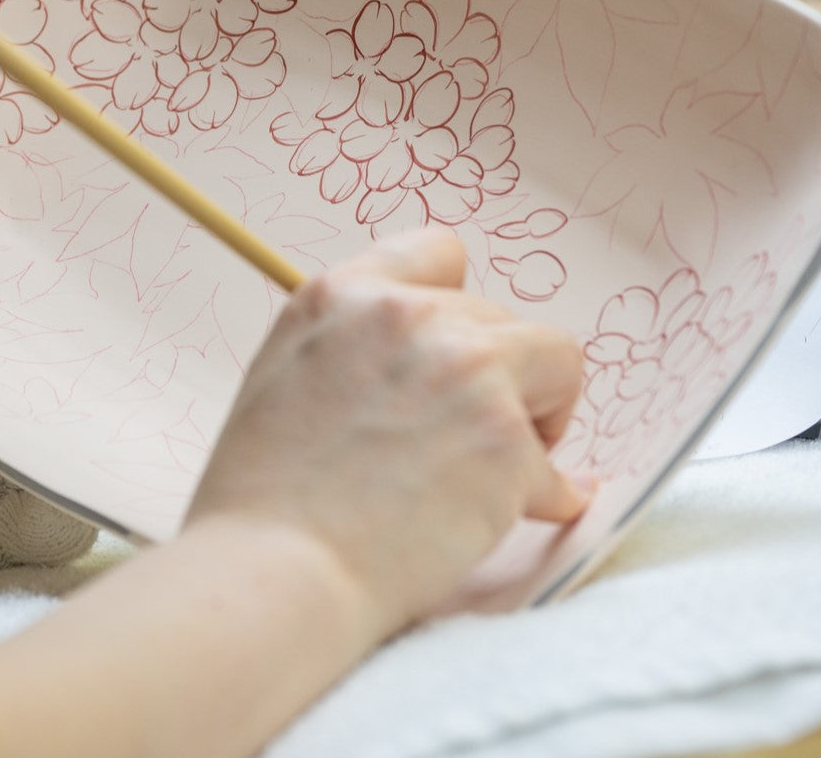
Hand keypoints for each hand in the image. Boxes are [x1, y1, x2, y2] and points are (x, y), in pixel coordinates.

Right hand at [187, 227, 588, 639]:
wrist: (277, 569)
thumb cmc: (265, 491)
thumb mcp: (287, 372)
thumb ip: (356, 343)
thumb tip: (430, 361)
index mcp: (344, 294)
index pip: (437, 252)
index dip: (454, 302)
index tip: (452, 349)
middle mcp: (408, 316)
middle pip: (497, 316)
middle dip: (491, 371)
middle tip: (464, 432)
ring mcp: (464, 369)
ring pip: (555, 358)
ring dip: (537, 407)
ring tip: (506, 458)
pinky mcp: (505, 437)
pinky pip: (554, 458)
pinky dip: (543, 489)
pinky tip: (518, 511)